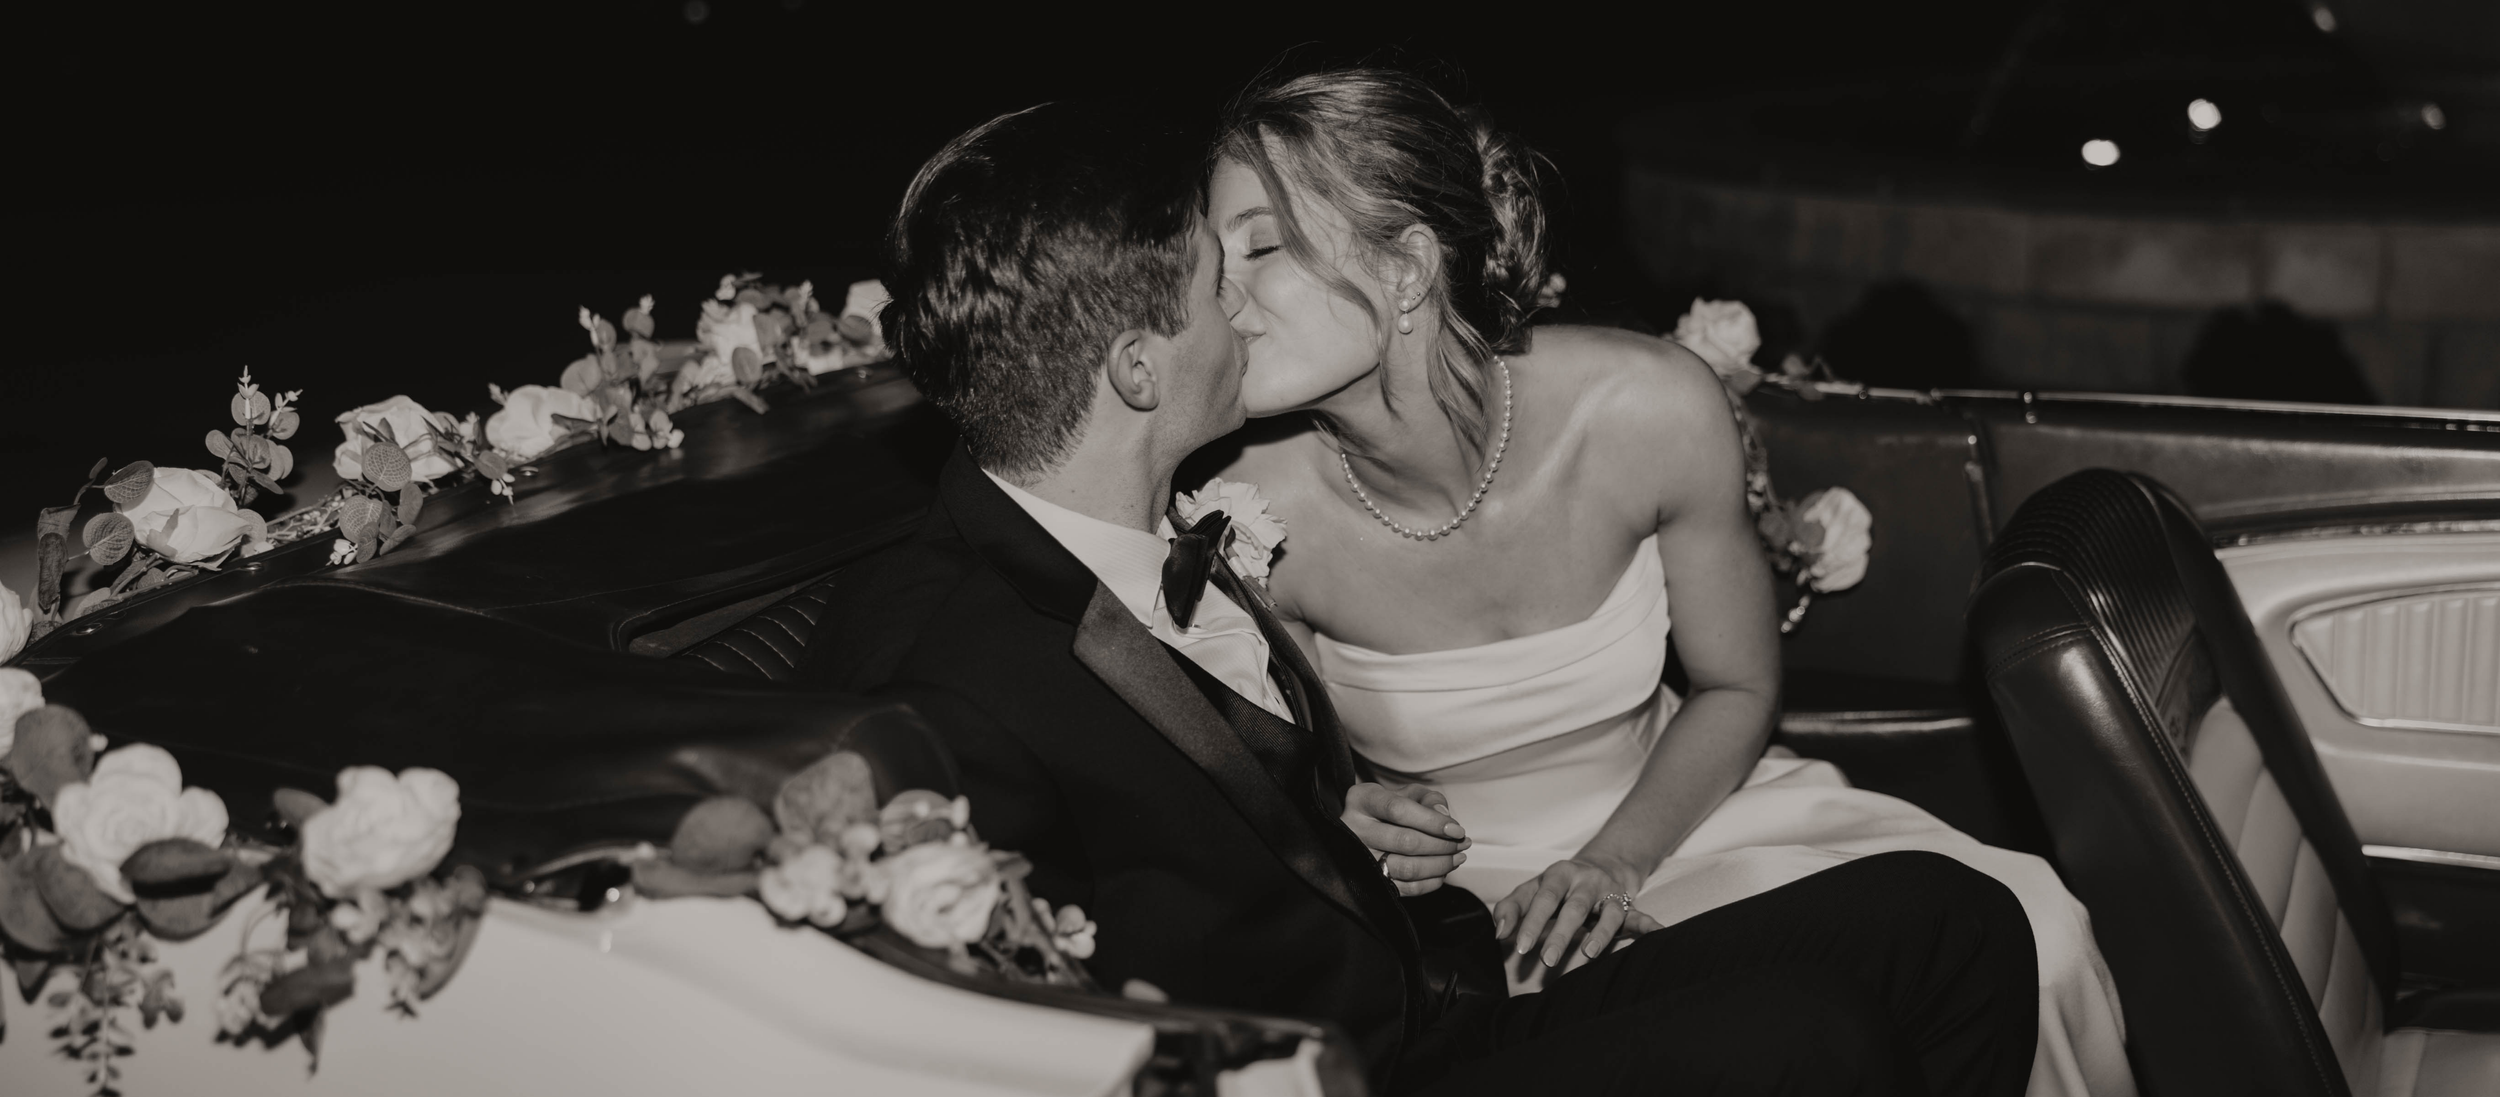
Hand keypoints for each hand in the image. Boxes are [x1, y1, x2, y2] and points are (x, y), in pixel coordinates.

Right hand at [1339, 782, 1469, 896]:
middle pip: (1405, 841)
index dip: (1432, 822)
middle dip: (1442, 845)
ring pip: (1406, 868)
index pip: (1399, 810)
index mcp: (1363, 800)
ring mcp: (1359, 858)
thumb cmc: (1393, 807)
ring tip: (1458, 858)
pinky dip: (1430, 882)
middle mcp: (1354, 828)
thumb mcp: (1410, 794)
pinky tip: (1442, 872)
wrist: (1367, 828)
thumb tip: (1443, 815)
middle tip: (1463, 844)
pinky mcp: (1368, 881)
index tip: (1457, 830)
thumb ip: (1429, 799)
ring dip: (1439, 865)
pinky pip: (1405, 888)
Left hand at [1493, 856, 1661, 969]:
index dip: (1531, 921)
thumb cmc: (1555, 887)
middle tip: (1548, 960)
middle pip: (1575, 907)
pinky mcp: (1628, 905)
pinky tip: (1659, 934)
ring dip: (1601, 933)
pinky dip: (1650, 926)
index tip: (1520, 947)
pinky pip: (1640, 915)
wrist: (1598, 867)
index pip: (1543, 899)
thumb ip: (1510, 908)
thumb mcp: (1530, 890)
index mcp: (1558, 875)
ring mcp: (1609, 892)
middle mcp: (1586, 881)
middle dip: (1561, 934)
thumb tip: (1499, 933)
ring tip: (1589, 954)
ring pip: (1609, 912)